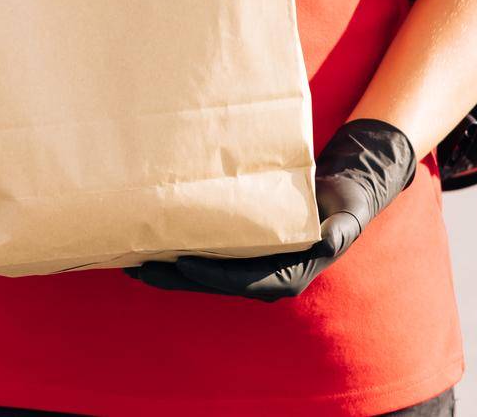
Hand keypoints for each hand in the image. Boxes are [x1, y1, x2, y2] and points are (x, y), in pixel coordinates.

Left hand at [125, 119, 416, 301]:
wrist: (340, 196)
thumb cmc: (344, 206)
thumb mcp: (346, 217)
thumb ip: (338, 231)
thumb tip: (330, 240)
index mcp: (288, 276)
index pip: (243, 281)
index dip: (211, 275)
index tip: (183, 263)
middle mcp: (264, 276)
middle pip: (212, 282)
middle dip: (175, 277)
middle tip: (138, 267)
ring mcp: (249, 266)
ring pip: (202, 273)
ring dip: (167, 270)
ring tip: (131, 260)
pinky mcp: (238, 251)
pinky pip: (204, 257)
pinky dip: (177, 254)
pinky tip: (150, 245)